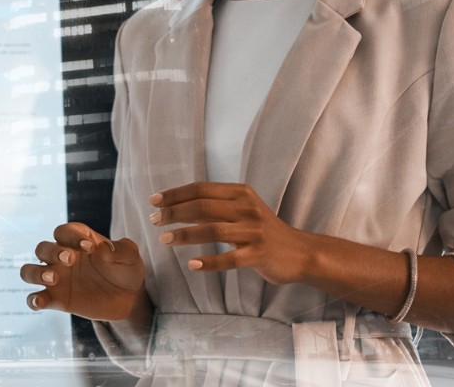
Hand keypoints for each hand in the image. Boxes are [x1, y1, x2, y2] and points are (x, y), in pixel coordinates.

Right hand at [20, 222, 144, 320]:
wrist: (129, 298)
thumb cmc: (126, 270)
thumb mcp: (130, 257)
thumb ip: (121, 249)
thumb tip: (104, 250)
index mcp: (77, 241)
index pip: (64, 231)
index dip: (72, 236)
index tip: (90, 247)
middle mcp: (61, 257)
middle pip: (42, 248)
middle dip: (52, 251)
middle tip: (70, 260)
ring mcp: (56, 279)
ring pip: (29, 271)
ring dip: (36, 273)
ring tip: (52, 278)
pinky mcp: (56, 300)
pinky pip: (35, 298)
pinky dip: (33, 300)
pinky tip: (40, 301)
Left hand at [152, 182, 313, 285]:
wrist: (300, 252)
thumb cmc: (262, 230)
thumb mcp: (241, 210)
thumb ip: (215, 205)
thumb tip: (176, 204)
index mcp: (240, 193)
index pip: (201, 189)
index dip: (175, 194)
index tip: (154, 201)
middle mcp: (247, 208)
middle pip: (203, 207)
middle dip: (174, 213)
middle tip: (154, 221)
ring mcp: (254, 232)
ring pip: (213, 230)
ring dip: (185, 235)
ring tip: (164, 239)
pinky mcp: (260, 254)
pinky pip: (230, 259)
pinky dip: (209, 262)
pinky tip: (192, 264)